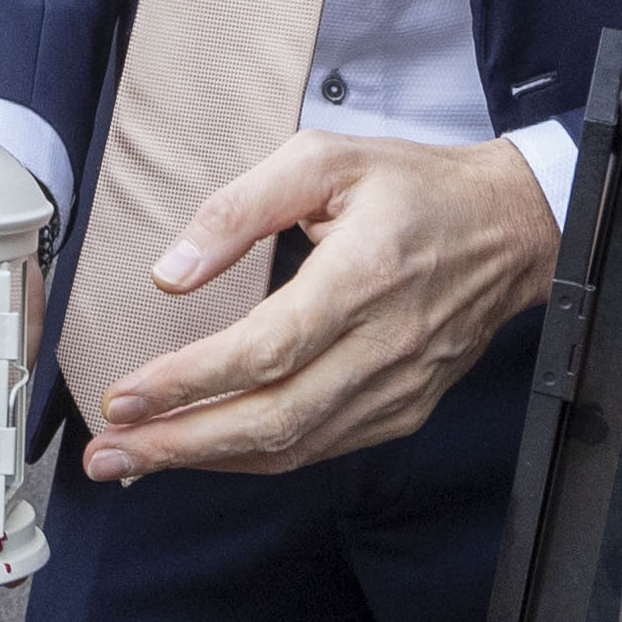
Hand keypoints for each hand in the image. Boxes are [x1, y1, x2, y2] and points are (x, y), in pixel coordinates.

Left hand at [84, 133, 562, 482]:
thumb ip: (238, 208)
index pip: (265, 351)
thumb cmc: (416, 189)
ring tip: (136, 461)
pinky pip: (319, 449)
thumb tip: (171, 274)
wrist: (512, 230)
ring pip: (292, 447)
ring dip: (207, 461)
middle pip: (272, 419)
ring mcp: (398, 388)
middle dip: (180, 444)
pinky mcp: (403, 409)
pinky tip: (205, 452)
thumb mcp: (322, 159)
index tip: (125, 395)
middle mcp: (383, 345)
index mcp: (364, 276)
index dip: (189, 382)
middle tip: (110, 453)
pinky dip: (254, 459)